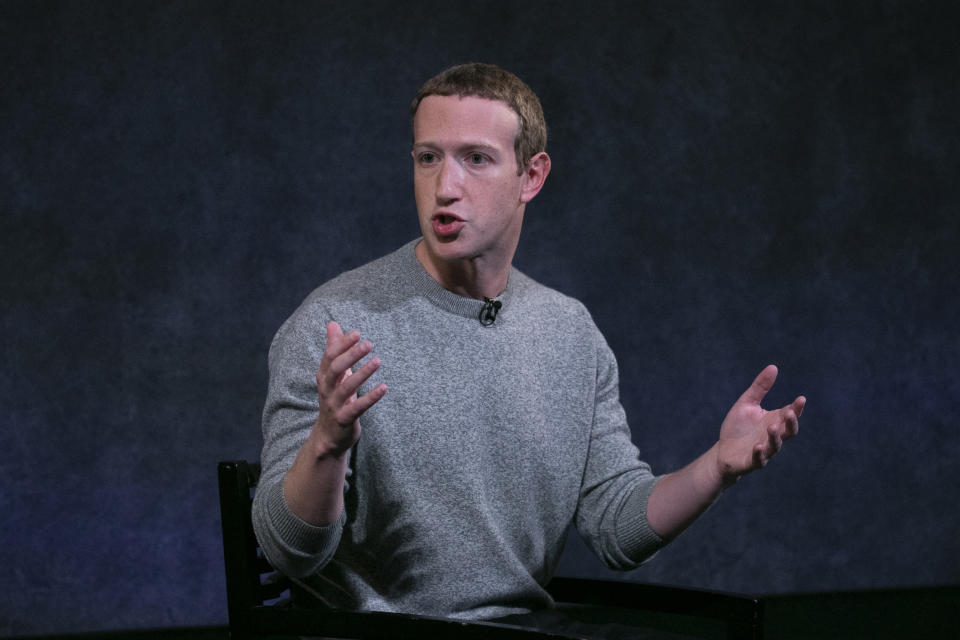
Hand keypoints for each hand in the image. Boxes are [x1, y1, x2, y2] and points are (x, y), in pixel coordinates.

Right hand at [312, 321, 386, 455]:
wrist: (328, 436)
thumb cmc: (334, 399)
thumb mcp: (333, 374)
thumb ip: (333, 349)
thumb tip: (332, 324)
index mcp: (324, 377)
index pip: (329, 357)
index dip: (342, 344)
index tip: (357, 333)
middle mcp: (326, 389)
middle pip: (335, 369)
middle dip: (351, 355)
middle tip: (368, 344)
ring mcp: (334, 405)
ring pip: (346, 387)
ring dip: (362, 373)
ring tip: (377, 361)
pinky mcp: (344, 419)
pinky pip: (357, 408)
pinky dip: (370, 398)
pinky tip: (384, 388)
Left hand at [716, 364, 803, 483]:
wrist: (723, 451)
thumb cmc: (738, 427)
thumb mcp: (747, 404)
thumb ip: (759, 388)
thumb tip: (773, 367)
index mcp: (774, 421)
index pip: (789, 414)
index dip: (797, 408)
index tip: (801, 399)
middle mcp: (772, 436)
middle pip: (788, 431)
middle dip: (791, 422)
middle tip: (790, 412)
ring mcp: (764, 450)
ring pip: (775, 446)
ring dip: (776, 437)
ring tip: (772, 426)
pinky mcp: (752, 461)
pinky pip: (759, 459)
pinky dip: (760, 454)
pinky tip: (758, 446)